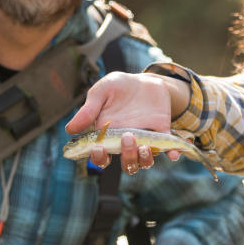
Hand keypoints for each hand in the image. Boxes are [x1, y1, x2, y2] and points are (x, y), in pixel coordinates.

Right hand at [66, 72, 190, 169]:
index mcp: (107, 137)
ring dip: (145, 159)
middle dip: (127, 156)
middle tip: (127, 136)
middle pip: (127, 164)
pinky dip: (172, 154)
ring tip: (145, 145)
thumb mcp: (102, 91)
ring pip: (144, 162)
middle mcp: (125, 144)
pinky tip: (174, 153)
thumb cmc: (118, 87)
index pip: (102, 157)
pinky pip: (168, 150)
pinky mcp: (162, 134)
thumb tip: (69, 129)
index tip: (98, 148)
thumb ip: (88, 109)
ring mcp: (144, 140)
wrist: (144, 80)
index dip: (99, 158)